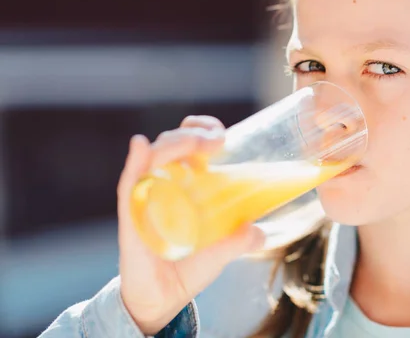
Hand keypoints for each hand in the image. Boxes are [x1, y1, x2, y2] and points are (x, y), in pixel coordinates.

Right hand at [117, 116, 264, 334]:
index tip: (220, 132)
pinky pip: (129, 185)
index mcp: (183, 186)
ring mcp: (145, 198)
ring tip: (195, 140)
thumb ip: (239, 241)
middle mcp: (162, 186)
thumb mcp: (219, 253)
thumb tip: (260, 230)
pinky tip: (140, 145)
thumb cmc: (186, 269)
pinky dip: (134, 163)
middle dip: (192, 135)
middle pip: (172, 146)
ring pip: (154, 158)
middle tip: (217, 139)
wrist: (162, 301)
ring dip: (174, 144)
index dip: (201, 130)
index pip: (188, 146)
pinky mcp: (131, 217)